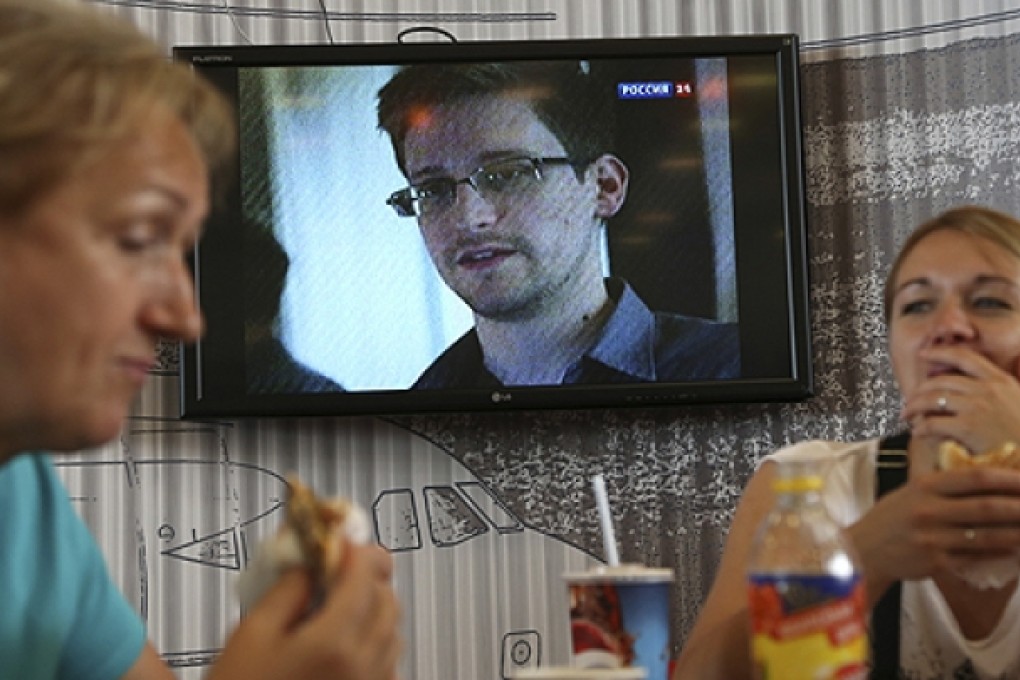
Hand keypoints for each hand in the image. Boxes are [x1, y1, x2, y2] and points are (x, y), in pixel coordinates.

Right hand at [208, 543, 401, 679]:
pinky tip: (346, 641)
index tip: (344, 538)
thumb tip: (310, 562)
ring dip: (376, 608)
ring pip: (393, 631)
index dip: (356, 549)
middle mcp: (362, 666)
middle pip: (388, 601)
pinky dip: (377, 641)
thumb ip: (288, 590)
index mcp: (334, 642)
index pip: (364, 576)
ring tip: (342, 604)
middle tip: (343, 566)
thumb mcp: (252, 633)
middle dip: (369, 577)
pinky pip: (388, 662)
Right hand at [848, 465, 1019, 599]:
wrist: (864, 551)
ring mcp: (933, 538)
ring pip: (986, 536)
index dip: (1007, 479)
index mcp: (924, 486)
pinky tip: (1013, 548)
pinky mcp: (936, 562)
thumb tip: (988, 480)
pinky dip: (999, 553)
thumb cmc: (891, 517)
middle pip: (986, 507)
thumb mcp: (910, 492)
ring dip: (1016, 533)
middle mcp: (929, 510)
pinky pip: (976, 557)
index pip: (974, 478)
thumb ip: (943, 486)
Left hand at [901, 346, 1019, 460]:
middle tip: (910, 399)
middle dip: (920, 390)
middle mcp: (987, 389)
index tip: (923, 353)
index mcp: (1000, 380)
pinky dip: (921, 427)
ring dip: (914, 406)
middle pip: (941, 380)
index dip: (939, 352)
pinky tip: (918, 432)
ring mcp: (977, 407)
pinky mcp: (968, 428)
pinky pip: (933, 423)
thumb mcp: (1018, 401)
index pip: (964, 357)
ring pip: (932, 399)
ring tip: (907, 414)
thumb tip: (972, 383)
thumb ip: (997, 389)